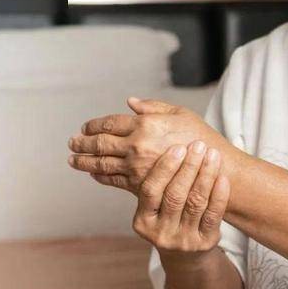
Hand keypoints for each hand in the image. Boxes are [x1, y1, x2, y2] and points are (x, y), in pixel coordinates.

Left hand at [67, 97, 235, 194]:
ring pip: (101, 164)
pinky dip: (100, 177)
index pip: (108, 123)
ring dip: (84, 162)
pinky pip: (114, 181)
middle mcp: (136, 146)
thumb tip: (129, 103)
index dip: (93, 125)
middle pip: (99, 144)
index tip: (84, 127)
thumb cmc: (201, 138)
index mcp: (144, 124)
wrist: (215, 171)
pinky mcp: (141, 186)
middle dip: (82, 143)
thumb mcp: (180, 114)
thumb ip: (153, 107)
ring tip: (73, 160)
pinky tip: (94, 174)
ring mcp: (137, 168)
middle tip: (72, 143)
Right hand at [130, 141, 229, 256]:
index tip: (178, 148)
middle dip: (188, 167)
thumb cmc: (168, 219)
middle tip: (198, 146)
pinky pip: (213, 215)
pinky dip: (219, 194)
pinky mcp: (204, 244)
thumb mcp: (153, 206)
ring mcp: (183, 241)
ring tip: (212, 155)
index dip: (164, 168)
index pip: (151, 190)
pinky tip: (222, 177)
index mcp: (142, 221)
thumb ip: (153, 180)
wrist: (185, 255)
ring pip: (195, 203)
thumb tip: (157, 139)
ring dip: (205, 175)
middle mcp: (161, 234)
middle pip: (174, 195)